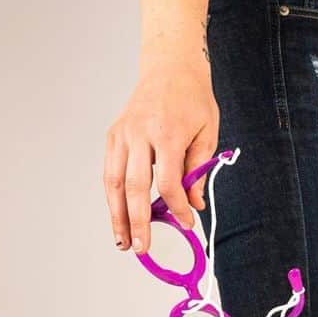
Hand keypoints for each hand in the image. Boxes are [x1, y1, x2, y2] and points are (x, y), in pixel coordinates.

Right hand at [103, 58, 218, 253]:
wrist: (170, 67)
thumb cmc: (192, 100)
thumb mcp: (207, 133)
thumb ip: (199, 170)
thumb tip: (194, 204)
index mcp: (166, 134)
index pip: (168, 182)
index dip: (177, 208)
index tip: (187, 224)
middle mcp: (138, 134)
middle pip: (134, 186)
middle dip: (138, 222)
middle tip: (142, 248)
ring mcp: (122, 134)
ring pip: (114, 182)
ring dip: (117, 215)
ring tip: (122, 242)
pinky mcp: (113, 135)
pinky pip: (110, 171)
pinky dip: (112, 197)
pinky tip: (118, 217)